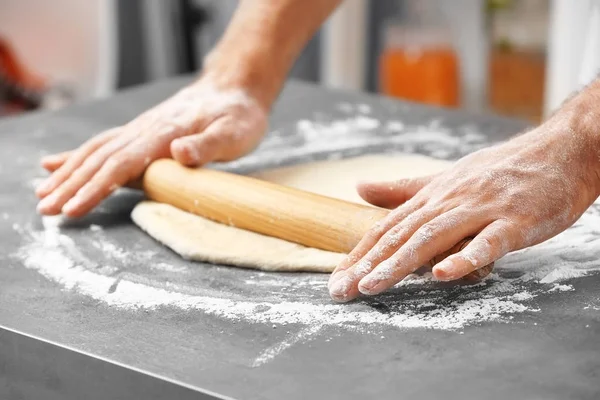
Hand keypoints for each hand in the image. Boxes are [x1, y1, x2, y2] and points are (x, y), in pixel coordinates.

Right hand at [35, 76, 267, 216]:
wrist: (233, 88)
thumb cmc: (238, 115)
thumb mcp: (233, 132)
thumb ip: (207, 144)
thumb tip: (178, 153)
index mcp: (163, 133)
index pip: (122, 163)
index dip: (96, 187)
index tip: (73, 207)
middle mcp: (144, 130)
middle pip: (100, 159)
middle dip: (71, 186)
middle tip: (46, 210)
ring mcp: (139, 130)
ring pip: (95, 152)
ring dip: (67, 173)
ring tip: (41, 194)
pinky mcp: (141, 132)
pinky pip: (103, 144)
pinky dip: (76, 156)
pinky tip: (56, 164)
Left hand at [328, 125, 599, 301]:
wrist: (558, 152)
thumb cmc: (500, 171)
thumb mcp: (446, 178)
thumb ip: (403, 189)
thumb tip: (360, 189)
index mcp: (433, 195)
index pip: (387, 227)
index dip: (359, 253)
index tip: (336, 279)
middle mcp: (450, 201)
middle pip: (402, 235)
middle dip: (368, 264)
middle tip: (341, 290)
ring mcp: (481, 210)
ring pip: (433, 238)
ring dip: (400, 263)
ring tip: (372, 285)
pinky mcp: (514, 222)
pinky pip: (487, 242)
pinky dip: (464, 258)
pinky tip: (441, 275)